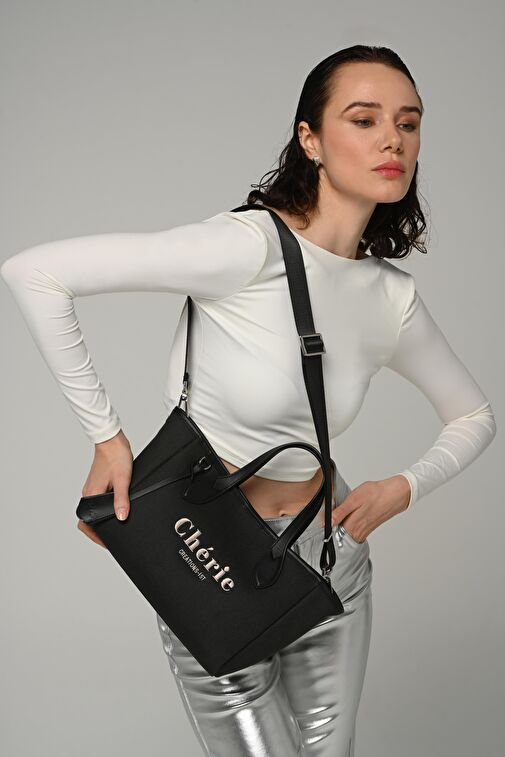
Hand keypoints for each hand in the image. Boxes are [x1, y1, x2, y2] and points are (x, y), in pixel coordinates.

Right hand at [77, 429, 133, 548]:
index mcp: (91, 494)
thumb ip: (121, 499)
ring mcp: (92, 488)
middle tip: (113, 537)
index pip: (86, 523)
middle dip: (99, 531)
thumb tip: (122, 517)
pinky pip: (98, 501)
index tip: (107, 543)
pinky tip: (116, 509)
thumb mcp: (123, 480)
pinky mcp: (98, 483)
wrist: (113, 440)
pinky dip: (105, 509)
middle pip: (89, 519)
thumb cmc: (116, 456)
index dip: (96, 536)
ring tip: (115, 526)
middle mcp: (88, 493)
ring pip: (94, 510)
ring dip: (102, 519)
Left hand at [317, 475, 410, 541]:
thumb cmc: (375, 494)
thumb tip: (327, 522)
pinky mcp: (367, 529)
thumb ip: (340, 513)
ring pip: (344, 532)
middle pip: (337, 533)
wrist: (394, 495)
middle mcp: (357, 532)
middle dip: (331, 525)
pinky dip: (348, 524)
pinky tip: (350, 514)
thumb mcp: (354, 499)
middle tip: (329, 514)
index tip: (320, 517)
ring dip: (339, 524)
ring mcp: (363, 531)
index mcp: (352, 525)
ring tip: (340, 512)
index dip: (324, 524)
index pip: (331, 532)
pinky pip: (353, 530)